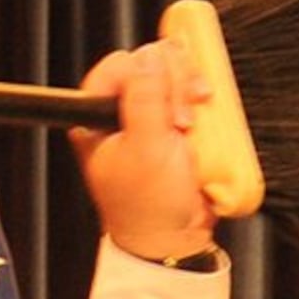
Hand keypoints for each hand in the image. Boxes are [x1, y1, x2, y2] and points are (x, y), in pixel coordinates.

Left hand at [69, 37, 219, 263]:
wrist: (175, 241)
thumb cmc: (149, 206)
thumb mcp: (145, 149)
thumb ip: (144, 100)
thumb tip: (149, 57)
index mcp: (96, 117)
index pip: (119, 66)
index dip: (147, 76)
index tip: (165, 104)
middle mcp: (119, 113)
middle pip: (149, 66)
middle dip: (173, 87)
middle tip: (181, 123)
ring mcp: (147, 118)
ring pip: (172, 77)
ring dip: (188, 94)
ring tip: (190, 127)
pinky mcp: (172, 126)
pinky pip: (188, 96)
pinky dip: (199, 103)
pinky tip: (201, 120)